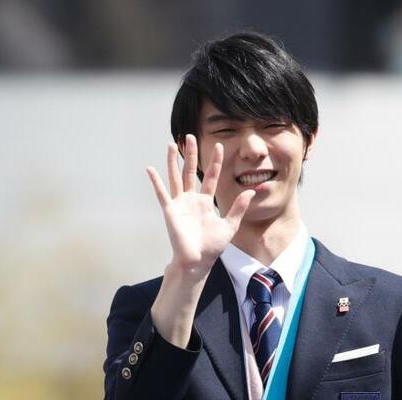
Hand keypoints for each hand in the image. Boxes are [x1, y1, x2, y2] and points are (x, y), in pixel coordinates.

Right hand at [146, 134, 254, 276]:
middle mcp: (191, 200)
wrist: (198, 261)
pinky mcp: (170, 211)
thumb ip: (238, 208)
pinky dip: (155, 181)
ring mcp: (180, 204)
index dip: (215, 162)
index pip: (211, 177)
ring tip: (172, 144)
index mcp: (205, 202)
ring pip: (176, 177)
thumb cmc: (212, 247)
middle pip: (190, 171)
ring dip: (173, 161)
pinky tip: (150, 169)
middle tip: (190, 136)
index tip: (218, 146)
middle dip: (191, 154)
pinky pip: (162, 193)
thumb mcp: (230, 225)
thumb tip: (250, 191)